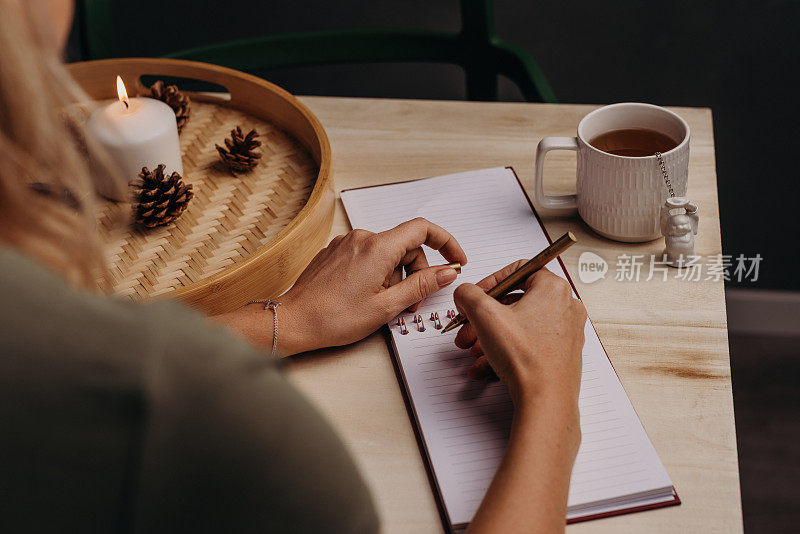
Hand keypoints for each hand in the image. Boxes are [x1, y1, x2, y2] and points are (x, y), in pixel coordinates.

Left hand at [277, 218, 466, 353]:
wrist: (293, 321)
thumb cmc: (333, 317)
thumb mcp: (387, 307)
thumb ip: (421, 286)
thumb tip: (447, 272)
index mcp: (378, 248)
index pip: (423, 229)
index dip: (446, 242)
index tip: (455, 260)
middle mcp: (362, 238)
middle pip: (405, 245)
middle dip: (417, 272)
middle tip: (413, 303)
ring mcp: (346, 243)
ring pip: (387, 252)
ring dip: (396, 276)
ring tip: (386, 305)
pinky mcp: (336, 252)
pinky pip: (368, 255)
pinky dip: (378, 273)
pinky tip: (368, 296)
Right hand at [453, 262, 586, 407]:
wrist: (545, 400)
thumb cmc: (527, 358)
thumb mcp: (485, 315)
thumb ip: (468, 295)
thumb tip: (465, 293)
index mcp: (553, 288)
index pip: (517, 270)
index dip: (490, 282)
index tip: (475, 296)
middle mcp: (565, 307)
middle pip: (515, 303)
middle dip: (484, 318)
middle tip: (468, 328)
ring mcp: (565, 332)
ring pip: (518, 327)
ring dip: (490, 337)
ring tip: (473, 352)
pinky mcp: (561, 353)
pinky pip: (527, 345)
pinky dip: (505, 352)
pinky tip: (485, 366)